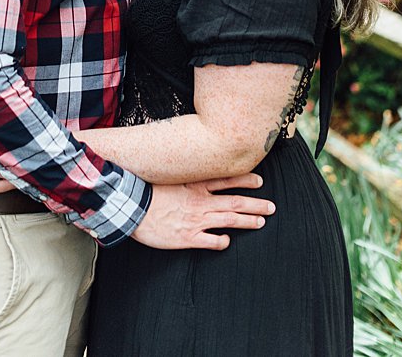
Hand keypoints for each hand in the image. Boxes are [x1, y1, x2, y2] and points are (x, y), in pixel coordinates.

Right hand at [131, 176, 272, 250]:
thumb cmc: (143, 190)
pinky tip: (227, 242)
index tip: (259, 181)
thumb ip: (178, 171)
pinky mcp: (188, 237)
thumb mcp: (163, 175)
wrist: (130, 207)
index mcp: (193, 186)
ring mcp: (196, 220)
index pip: (225, 180)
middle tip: (272, 207)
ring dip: (247, 221)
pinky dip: (223, 242)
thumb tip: (184, 159)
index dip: (244, 181)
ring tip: (261, 222)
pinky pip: (212, 241)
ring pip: (229, 220)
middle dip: (256, 204)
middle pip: (235, 202)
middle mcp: (199, 202)